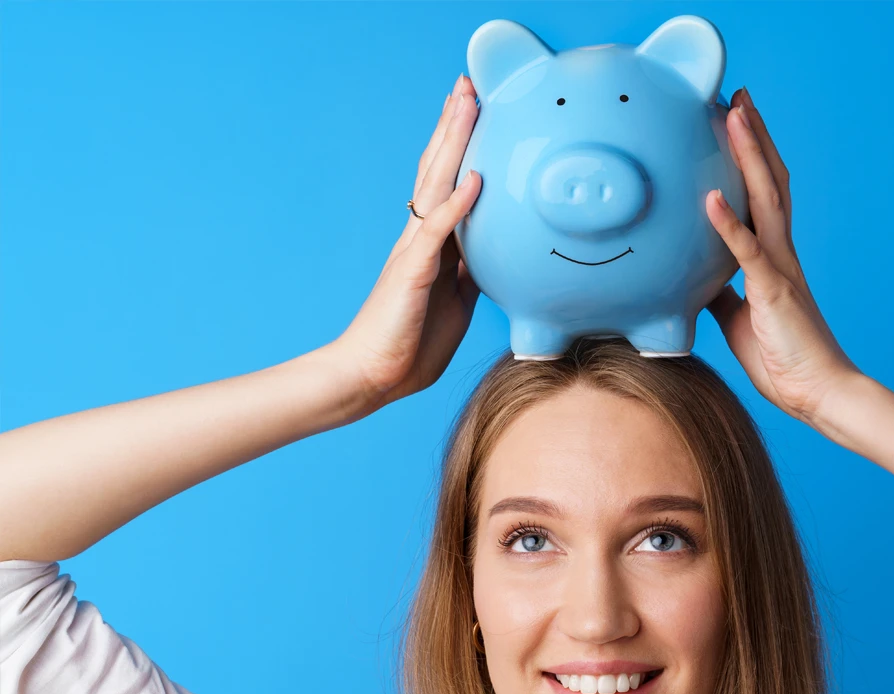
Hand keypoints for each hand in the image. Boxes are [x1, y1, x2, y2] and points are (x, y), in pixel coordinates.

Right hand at [330, 74, 481, 414]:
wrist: (374, 376)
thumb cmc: (411, 345)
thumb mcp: (456, 302)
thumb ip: (469, 272)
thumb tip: (488, 253)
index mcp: (431, 245)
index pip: (447, 183)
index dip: (459, 147)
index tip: (474, 111)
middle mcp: (419, 238)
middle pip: (438, 169)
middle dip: (454, 126)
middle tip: (467, 85)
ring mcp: (414, 250)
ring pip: (435, 184)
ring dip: (453, 143)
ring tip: (466, 104)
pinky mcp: (413, 271)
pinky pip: (438, 230)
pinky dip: (457, 202)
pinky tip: (475, 178)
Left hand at [705, 88, 860, 425]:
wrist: (819, 394)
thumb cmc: (783, 360)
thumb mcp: (738, 319)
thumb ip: (722, 291)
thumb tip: (696, 277)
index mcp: (775, 258)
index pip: (763, 195)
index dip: (751, 158)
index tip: (736, 122)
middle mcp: (782, 253)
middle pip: (769, 181)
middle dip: (754, 137)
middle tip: (738, 96)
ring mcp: (780, 269)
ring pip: (766, 199)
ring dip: (748, 156)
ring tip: (734, 116)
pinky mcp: (773, 293)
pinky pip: (748, 253)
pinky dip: (728, 224)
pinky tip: (709, 198)